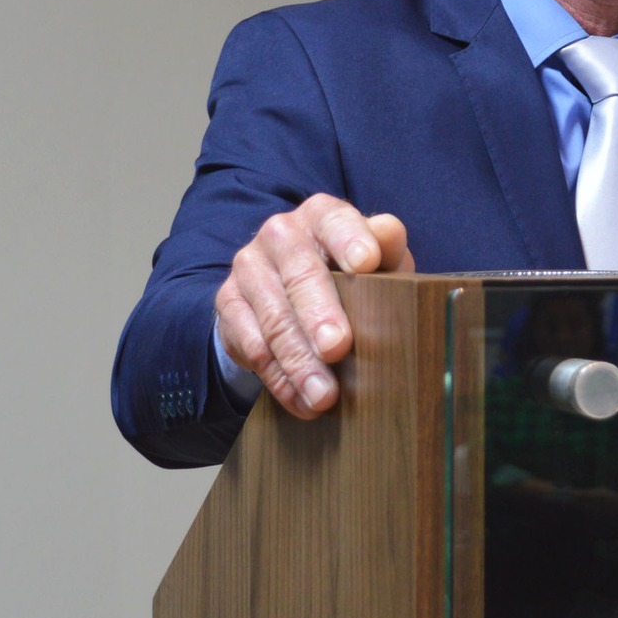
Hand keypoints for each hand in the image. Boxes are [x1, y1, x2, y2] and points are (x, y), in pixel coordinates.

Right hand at [213, 194, 411, 419]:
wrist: (292, 289)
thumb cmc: (351, 274)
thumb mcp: (377, 260)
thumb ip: (387, 248)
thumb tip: (388, 232)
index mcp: (322, 215)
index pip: (337, 221)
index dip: (351, 240)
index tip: (366, 263)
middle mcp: (281, 234)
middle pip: (301, 275)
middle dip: (320, 315)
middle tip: (338, 347)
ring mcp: (249, 266)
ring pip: (274, 318)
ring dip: (299, 362)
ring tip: (324, 396)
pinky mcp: (228, 303)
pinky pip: (251, 346)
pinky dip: (279, 380)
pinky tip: (301, 402)